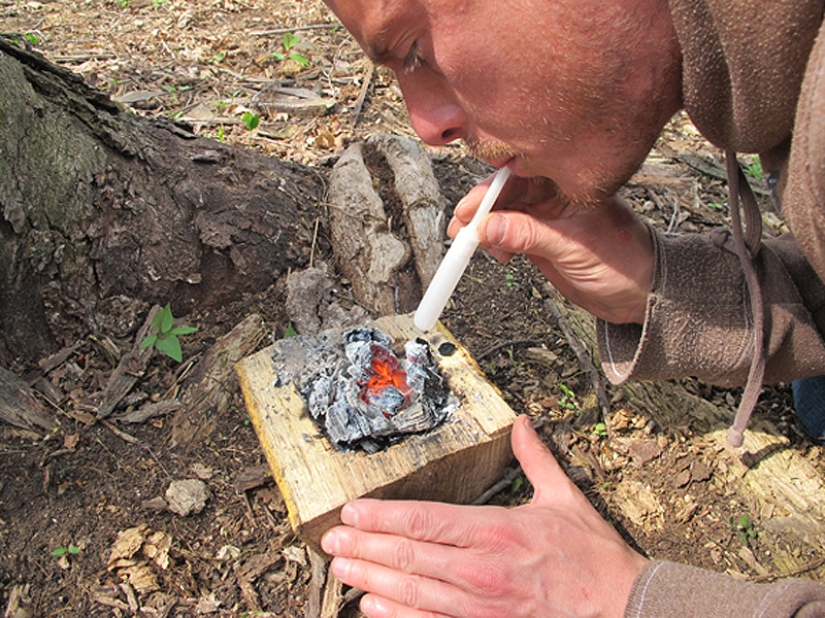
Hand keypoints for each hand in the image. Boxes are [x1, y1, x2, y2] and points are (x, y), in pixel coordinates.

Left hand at [321, 416, 648, 617]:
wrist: (621, 608)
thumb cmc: (592, 557)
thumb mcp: (564, 498)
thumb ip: (536, 459)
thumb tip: (521, 424)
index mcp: (497, 530)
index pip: (425, 519)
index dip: (383, 515)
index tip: (353, 511)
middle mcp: (482, 569)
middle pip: (409, 555)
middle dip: (365, 546)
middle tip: (331, 540)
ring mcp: (480, 606)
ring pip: (413, 591)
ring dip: (371, 578)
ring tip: (341, 568)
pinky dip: (398, 616)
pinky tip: (373, 607)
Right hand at [449, 174, 653, 323]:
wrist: (642, 294)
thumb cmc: (627, 262)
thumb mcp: (574, 247)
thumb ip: (530, 235)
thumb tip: (489, 228)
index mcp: (567, 185)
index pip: (518, 178)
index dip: (489, 193)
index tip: (469, 211)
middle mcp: (554, 197)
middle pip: (504, 195)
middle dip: (479, 211)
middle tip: (461, 230)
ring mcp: (545, 219)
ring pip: (502, 216)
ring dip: (483, 229)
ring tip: (470, 244)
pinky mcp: (540, 241)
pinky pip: (508, 235)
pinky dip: (494, 244)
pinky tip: (495, 254)